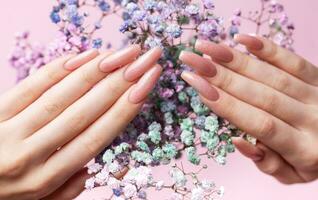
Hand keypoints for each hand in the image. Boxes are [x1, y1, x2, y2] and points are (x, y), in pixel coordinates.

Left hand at [0, 45, 161, 199]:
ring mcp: (9, 131)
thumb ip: (66, 190)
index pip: (96, 139)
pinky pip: (31, 86)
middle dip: (119, 84)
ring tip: (121, 54)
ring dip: (95, 72)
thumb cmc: (7, 197)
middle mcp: (31, 155)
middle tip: (143, 61)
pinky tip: (83, 56)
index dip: (124, 110)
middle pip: (84, 113)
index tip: (145, 87)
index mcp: (47, 179)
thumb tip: (88, 169)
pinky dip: (58, 69)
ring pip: (60, 96)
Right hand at [179, 34, 317, 183]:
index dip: (226, 104)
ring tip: (205, 48)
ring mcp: (316, 94)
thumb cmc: (313, 160)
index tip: (198, 87)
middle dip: (220, 77)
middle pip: (259, 94)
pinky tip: (242, 39)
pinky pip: (292, 60)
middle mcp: (311, 118)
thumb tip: (238, 140)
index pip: (258, 123)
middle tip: (191, 62)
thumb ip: (267, 163)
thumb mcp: (292, 175)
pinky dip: (267, 48)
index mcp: (302, 148)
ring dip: (235, 60)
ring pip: (271, 74)